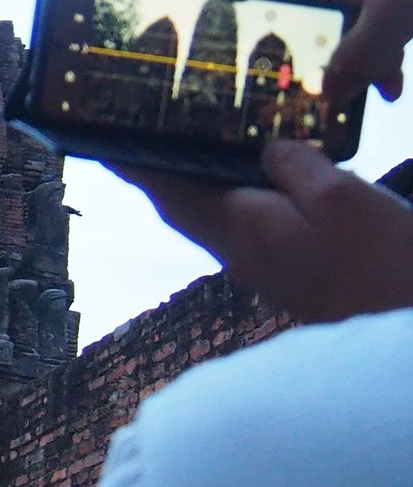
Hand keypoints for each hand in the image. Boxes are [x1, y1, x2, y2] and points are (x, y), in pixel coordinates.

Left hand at [113, 141, 412, 324]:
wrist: (401, 345)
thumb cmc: (380, 262)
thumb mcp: (340, 197)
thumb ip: (295, 167)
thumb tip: (266, 151)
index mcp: (240, 227)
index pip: (169, 191)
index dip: (136, 167)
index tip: (104, 145)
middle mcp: (238, 252)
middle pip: (182, 208)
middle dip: (158, 176)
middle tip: (141, 142)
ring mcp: (260, 268)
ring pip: (209, 222)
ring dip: (191, 189)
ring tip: (188, 153)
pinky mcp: (284, 276)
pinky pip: (240, 231)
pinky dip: (229, 202)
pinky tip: (251, 186)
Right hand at [215, 0, 412, 102]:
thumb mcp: (399, 8)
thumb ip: (362, 56)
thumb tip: (328, 96)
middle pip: (274, 7)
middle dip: (271, 50)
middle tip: (251, 88)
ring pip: (326, 20)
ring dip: (341, 59)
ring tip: (357, 96)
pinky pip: (360, 16)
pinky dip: (374, 50)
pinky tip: (392, 85)